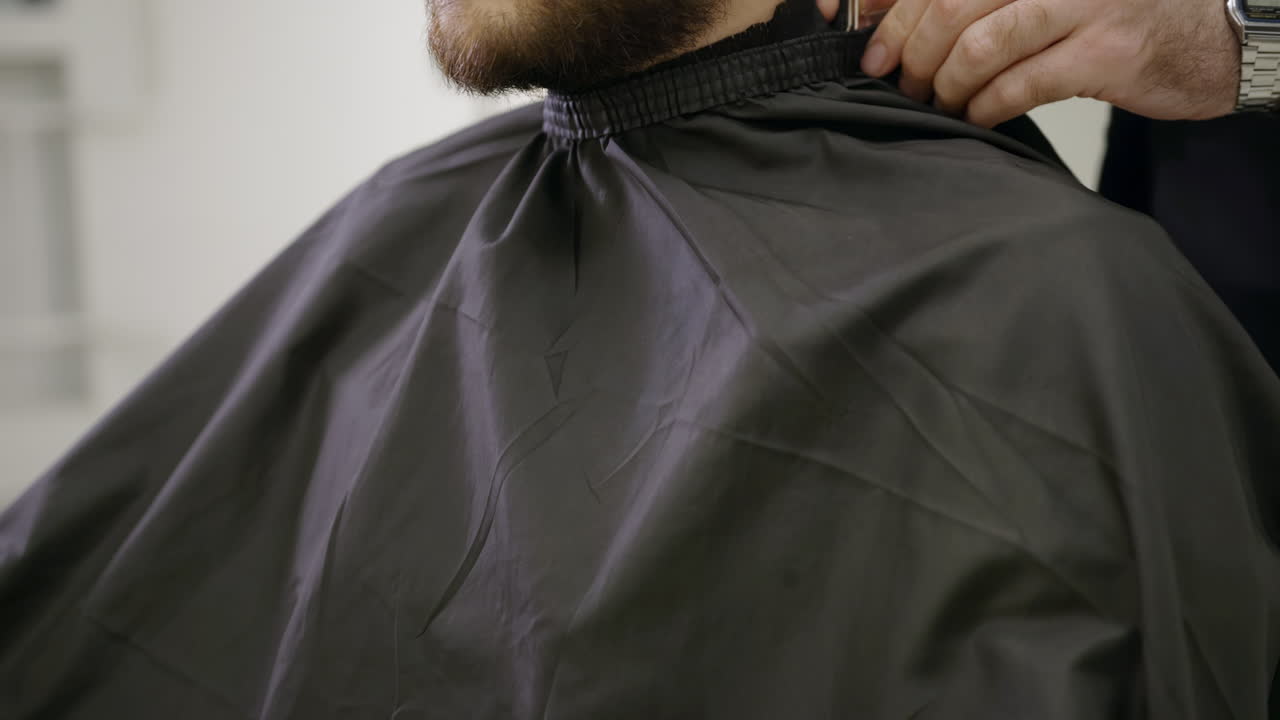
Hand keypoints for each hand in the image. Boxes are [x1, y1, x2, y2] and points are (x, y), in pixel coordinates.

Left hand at [818, 0, 1241, 125]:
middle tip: (899, 81)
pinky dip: (985, 107)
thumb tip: (881, 12)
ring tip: (941, 100)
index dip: (889, 9)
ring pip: (978, 45)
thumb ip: (972, 1)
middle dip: (908, 51)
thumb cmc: (1109, 14)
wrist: (1206, 36)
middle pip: (948, 6)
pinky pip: (1019, 85)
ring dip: (945, 84)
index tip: (864, 43)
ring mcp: (1081, 4)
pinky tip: (979, 114)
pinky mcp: (1103, 53)